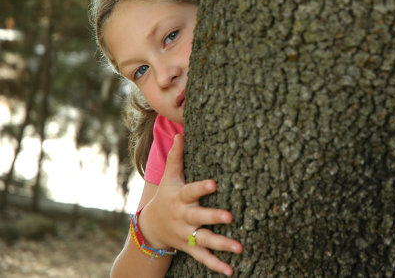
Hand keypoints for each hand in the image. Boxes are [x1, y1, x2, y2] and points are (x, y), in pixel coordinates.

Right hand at [139, 134, 241, 275]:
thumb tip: (180, 134)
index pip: (191, 191)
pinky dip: (216, 265)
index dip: (201, 188)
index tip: (214, 183)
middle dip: (213, 217)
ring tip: (239, 247)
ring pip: (204, 240)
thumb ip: (176, 157)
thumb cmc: (166, 196)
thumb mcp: (169, 178)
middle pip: (199, 218)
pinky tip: (231, 270)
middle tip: (230, 217)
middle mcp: (183, 217)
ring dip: (221, 245)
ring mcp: (186, 234)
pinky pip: (203, 257)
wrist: (151, 227)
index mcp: (180, 198)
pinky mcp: (190, 247)